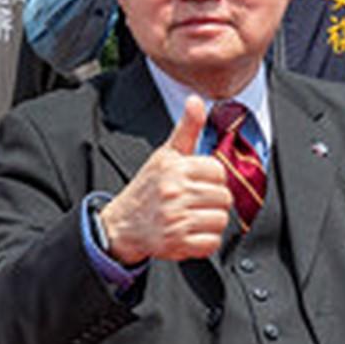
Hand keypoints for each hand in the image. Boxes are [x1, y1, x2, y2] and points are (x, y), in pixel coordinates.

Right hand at [96, 96, 229, 265]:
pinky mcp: (178, 243)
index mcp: (175, 168)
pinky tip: (190, 233)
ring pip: (220, 220)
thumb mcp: (165, 155)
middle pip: (223, 197)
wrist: (121, 225)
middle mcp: (174, 192)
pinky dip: (205, 242)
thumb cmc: (148, 187)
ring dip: (209, 222)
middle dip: (212, 201)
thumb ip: (186, 128)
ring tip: (192, 217)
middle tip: (194, 202)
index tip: (197, 182)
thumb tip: (196, 100)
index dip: (211, 178)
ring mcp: (176, 219)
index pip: (218, 172)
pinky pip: (212, 243)